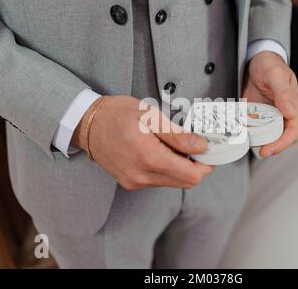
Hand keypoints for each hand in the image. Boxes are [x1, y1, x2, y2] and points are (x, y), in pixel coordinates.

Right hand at [72, 95, 213, 189]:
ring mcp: (135, 182)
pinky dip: (166, 170)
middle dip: (195, 166)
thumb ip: (178, 135)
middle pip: (184, 182)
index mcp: (149, 158)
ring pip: (172, 182)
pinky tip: (161, 152)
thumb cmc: (117, 114)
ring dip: (180, 168)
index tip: (209, 152)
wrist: (87, 123)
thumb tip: (201, 146)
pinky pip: (158, 181)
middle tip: (194, 146)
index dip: (205, 165)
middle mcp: (142, 176)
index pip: (191, 175)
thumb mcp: (151, 116)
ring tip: (174, 146)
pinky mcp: (130, 182)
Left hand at [243, 51, 297, 156]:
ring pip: (267, 137)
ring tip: (245, 142)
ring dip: (258, 142)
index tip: (268, 150)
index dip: (282, 144)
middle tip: (257, 151)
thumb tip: (291, 112)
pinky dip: (246, 133)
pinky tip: (238, 133)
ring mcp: (269, 116)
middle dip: (270, 148)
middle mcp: (282, 114)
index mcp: (292, 107)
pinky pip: (253, 129)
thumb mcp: (275, 74)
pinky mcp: (256, 115)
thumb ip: (283, 92)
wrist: (257, 60)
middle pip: (281, 139)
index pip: (293, 133)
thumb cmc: (270, 64)